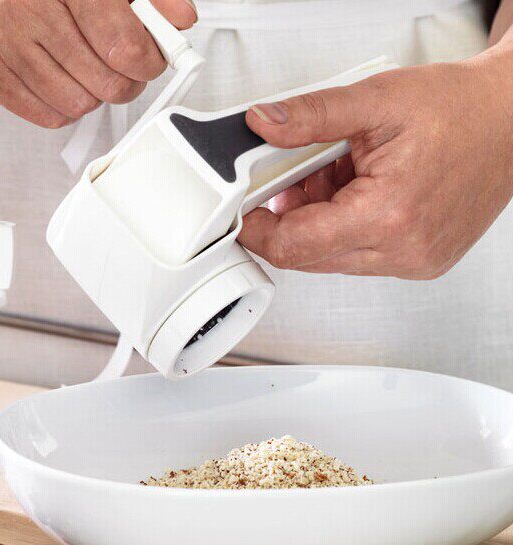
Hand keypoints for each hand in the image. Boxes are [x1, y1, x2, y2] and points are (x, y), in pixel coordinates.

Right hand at [0, 0, 195, 127]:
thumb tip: (182, 19)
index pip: (123, 43)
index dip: (148, 60)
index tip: (150, 59)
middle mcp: (25, 5)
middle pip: (107, 82)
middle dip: (124, 82)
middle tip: (120, 68)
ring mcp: (1, 41)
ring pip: (80, 104)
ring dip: (92, 94)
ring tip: (82, 69)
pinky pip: (51, 117)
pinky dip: (64, 107)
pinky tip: (58, 79)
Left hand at [238, 53, 512, 278]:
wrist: (512, 120)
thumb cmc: (460, 110)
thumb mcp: (376, 100)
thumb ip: (311, 116)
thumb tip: (263, 124)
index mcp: (387, 214)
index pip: (293, 246)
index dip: (257, 229)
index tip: (242, 213)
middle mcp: (402, 249)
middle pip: (308, 255)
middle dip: (289, 218)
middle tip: (296, 176)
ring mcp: (413, 261)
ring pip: (331, 257)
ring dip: (318, 222)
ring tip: (341, 174)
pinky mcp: (420, 262)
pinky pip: (359, 256)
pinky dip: (345, 228)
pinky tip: (359, 193)